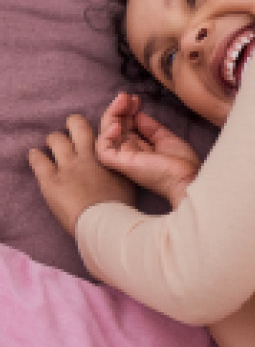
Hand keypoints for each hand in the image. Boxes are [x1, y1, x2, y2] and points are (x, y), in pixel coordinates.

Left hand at [29, 115, 134, 236]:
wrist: (102, 223)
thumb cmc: (118, 207)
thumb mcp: (127, 183)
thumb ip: (120, 167)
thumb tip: (119, 160)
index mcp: (106, 156)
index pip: (100, 131)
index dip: (97, 130)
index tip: (93, 132)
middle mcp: (85, 156)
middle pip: (77, 125)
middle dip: (73, 123)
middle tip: (70, 127)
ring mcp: (66, 167)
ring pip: (55, 139)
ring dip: (54, 140)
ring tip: (53, 144)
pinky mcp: (50, 181)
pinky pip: (38, 160)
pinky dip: (36, 156)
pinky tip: (35, 155)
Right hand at [96, 92, 200, 207]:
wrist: (187, 178)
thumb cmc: (181, 163)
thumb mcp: (165, 138)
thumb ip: (150, 127)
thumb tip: (138, 115)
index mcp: (140, 149)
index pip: (126, 127)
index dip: (128, 111)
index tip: (136, 99)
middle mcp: (129, 153)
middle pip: (115, 128)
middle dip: (119, 109)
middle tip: (126, 96)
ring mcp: (123, 159)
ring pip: (106, 135)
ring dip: (111, 115)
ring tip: (122, 101)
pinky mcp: (120, 164)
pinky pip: (103, 150)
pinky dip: (106, 135)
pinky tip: (118, 124)